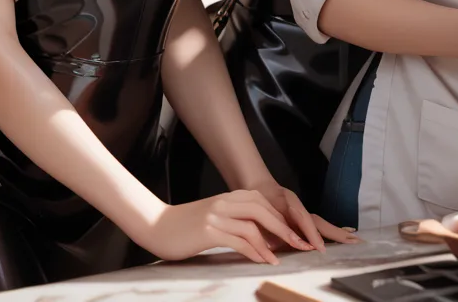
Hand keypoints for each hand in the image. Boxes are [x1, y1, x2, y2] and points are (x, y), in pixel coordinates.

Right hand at [143, 189, 316, 263]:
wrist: (157, 226)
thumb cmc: (186, 227)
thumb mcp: (214, 218)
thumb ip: (235, 220)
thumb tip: (261, 235)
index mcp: (228, 197)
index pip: (262, 203)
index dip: (281, 218)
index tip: (296, 233)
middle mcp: (225, 202)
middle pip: (263, 210)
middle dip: (284, 228)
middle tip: (300, 244)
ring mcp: (217, 215)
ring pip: (253, 225)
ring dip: (272, 243)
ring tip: (283, 256)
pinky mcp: (208, 231)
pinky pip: (239, 240)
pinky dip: (255, 250)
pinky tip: (263, 260)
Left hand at [248, 179, 360, 249]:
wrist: (258, 186)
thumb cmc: (257, 201)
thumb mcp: (261, 212)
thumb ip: (270, 226)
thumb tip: (276, 244)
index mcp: (290, 208)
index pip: (304, 221)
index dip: (312, 235)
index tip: (320, 248)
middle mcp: (300, 210)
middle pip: (319, 222)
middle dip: (336, 233)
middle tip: (354, 241)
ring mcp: (303, 213)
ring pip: (321, 224)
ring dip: (338, 232)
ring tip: (355, 239)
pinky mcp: (302, 217)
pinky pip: (318, 225)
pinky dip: (332, 230)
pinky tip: (345, 232)